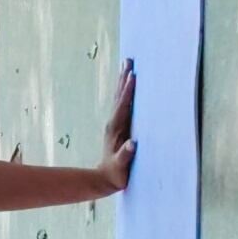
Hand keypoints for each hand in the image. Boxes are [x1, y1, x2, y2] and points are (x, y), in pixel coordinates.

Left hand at [91, 63, 135, 197]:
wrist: (104, 178)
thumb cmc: (116, 173)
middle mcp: (113, 121)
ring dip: (123, 80)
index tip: (133, 76)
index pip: (123, 106)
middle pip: (119, 95)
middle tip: (129, 60)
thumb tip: (133, 144)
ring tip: (127, 64)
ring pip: (119, 96)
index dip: (128, 92)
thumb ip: (126, 155)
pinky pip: (122, 102)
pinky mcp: (117, 124)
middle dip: (124, 78)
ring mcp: (114, 122)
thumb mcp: (121, 166)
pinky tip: (127, 83)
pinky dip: (124, 90)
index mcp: (116, 128)